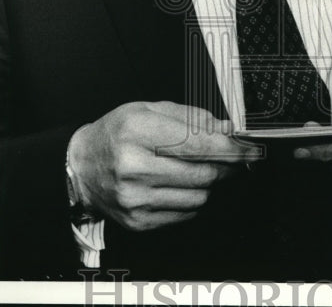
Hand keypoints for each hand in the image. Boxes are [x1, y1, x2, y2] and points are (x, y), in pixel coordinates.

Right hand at [67, 101, 260, 231]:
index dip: (231, 148)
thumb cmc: (116, 134)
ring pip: (199, 196)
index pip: (197, 144)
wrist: (81, 167)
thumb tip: (228, 130)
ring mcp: (134, 198)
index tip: (251, 149)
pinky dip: (192, 199)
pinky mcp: (138, 221)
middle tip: (231, 158)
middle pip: (203, 172)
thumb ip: (192, 118)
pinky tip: (180, 185)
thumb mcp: (149, 110)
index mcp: (137, 131)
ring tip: (197, 169)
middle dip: (226, 166)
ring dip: (208, 183)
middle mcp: (133, 166)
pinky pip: (185, 214)